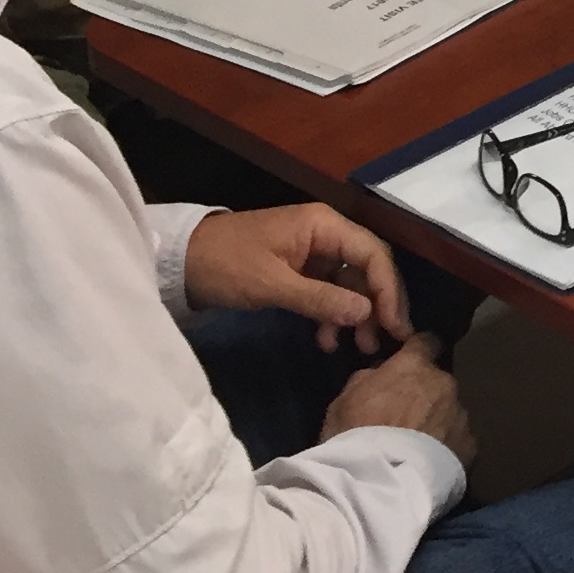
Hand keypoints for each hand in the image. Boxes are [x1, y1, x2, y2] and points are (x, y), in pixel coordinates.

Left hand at [184, 204, 410, 353]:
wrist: (180, 261)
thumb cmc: (226, 264)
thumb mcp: (271, 285)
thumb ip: (320, 299)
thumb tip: (366, 313)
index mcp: (324, 226)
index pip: (373, 254)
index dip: (387, 290)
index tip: (394, 325)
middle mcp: (325, 234)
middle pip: (367, 268)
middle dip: (377, 304)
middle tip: (384, 341)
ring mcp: (312, 252)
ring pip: (350, 283)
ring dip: (357, 314)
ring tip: (360, 347)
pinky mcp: (299, 270)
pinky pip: (328, 291)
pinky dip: (332, 315)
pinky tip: (327, 339)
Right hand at [322, 335, 475, 465]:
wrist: (380, 480)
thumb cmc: (355, 434)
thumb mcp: (345, 399)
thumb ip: (370, 378)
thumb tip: (381, 372)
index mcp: (414, 365)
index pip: (425, 342)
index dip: (417, 352)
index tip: (410, 364)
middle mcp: (444, 383)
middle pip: (438, 382)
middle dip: (426, 394)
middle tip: (406, 418)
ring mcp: (461, 414)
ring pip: (450, 411)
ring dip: (438, 421)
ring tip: (417, 447)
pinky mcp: (470, 445)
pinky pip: (460, 440)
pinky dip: (448, 447)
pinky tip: (431, 463)